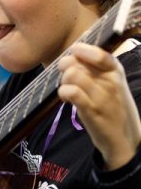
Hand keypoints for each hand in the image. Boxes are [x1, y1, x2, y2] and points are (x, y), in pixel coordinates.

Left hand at [57, 43, 140, 169]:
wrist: (125, 138)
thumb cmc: (114, 106)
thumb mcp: (112, 83)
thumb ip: (95, 69)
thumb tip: (72, 55)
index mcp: (116, 71)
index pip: (98, 53)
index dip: (80, 50)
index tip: (73, 53)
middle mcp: (110, 80)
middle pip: (76, 62)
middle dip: (65, 67)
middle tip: (67, 77)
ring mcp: (101, 95)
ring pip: (72, 74)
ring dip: (63, 81)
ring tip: (68, 89)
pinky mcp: (91, 110)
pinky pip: (70, 91)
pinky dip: (63, 93)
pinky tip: (66, 99)